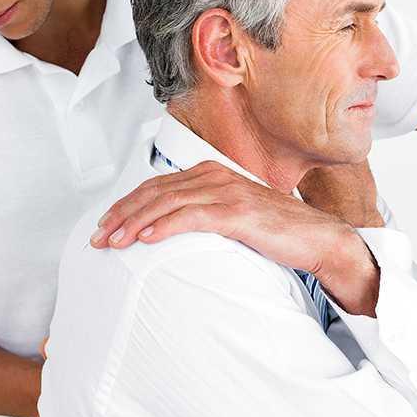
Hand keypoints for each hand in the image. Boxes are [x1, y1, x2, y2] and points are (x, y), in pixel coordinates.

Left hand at [89, 161, 375, 311]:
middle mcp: (215, 176)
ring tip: (115, 242)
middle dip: (122, 214)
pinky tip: (148, 238)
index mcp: (210, 174)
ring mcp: (227, 192)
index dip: (126, 205)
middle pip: (155, 192)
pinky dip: (167, 226)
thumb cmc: (275, 234)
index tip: (104, 226)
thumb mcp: (231, 218)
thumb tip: (169, 232)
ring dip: (136, 223)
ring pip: (168, 203)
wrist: (319, 239)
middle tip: (98, 238)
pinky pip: (194, 217)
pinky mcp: (238, 212)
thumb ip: (203, 215)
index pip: (156, 186)